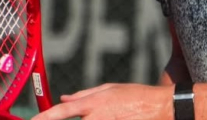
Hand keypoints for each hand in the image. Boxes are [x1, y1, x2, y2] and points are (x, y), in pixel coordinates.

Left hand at [31, 83, 171, 119]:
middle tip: (69, 117)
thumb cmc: (136, 96)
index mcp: (93, 103)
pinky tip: (112, 118)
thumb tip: (64, 98)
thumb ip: (84, 95)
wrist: (161, 108)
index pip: (62, 111)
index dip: (45, 117)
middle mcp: (96, 118)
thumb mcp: (110, 89)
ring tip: (108, 113)